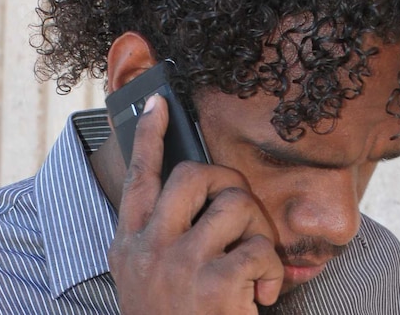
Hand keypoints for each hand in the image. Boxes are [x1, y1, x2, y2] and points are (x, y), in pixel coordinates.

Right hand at [108, 94, 283, 313]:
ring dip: (258, 231)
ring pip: (235, 204)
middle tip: (241, 212)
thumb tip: (198, 195)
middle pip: (194, 176)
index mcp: (128, 246)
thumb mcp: (148, 282)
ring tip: (255, 264)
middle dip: (229, 183)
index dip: (148, 135)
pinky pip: (259, 248)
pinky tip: (260, 297)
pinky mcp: (213, 284)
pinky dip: (271, 271)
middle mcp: (147, 249)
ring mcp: (178, 264)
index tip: (160, 103)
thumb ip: (160, 238)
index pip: (137, 177)